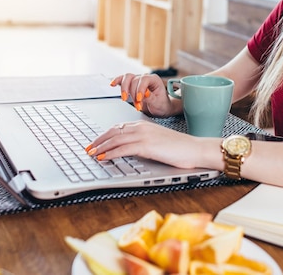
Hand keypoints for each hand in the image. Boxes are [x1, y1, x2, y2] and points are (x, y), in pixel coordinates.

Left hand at [85, 120, 220, 169]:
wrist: (194, 148)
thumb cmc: (179, 148)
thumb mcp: (157, 143)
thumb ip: (143, 143)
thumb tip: (130, 150)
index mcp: (143, 125)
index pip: (118, 128)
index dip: (105, 135)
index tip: (96, 143)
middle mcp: (141, 127)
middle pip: (113, 132)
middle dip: (98, 141)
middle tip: (88, 148)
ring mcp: (144, 135)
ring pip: (115, 139)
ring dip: (101, 147)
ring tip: (91, 153)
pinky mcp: (147, 145)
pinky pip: (124, 148)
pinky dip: (111, 153)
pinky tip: (104, 157)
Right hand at [110, 73, 181, 116]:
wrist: (160, 106)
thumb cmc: (161, 104)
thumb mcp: (158, 103)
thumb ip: (151, 97)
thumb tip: (145, 93)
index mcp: (154, 79)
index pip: (144, 79)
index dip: (140, 89)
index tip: (139, 99)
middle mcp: (145, 77)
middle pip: (134, 80)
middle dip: (134, 94)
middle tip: (137, 106)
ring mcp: (137, 80)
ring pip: (127, 78)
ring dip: (124, 89)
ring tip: (125, 98)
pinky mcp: (131, 84)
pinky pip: (122, 80)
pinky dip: (117, 81)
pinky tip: (112, 84)